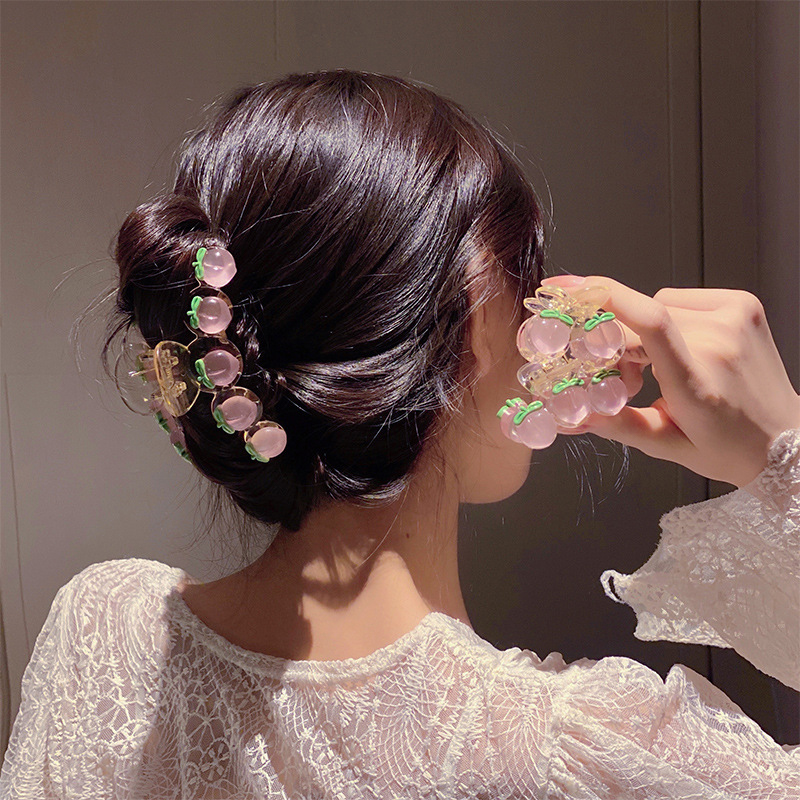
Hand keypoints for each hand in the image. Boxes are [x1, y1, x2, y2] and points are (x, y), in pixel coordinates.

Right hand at [541, 274, 799, 487]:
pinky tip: (681, 346)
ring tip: (657, 367)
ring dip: (643, 331)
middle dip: (618, 343)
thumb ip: (620, 425)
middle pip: (639, 320)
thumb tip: (574, 415)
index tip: (565, 290)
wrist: (785, 438)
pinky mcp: (742, 303)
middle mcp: (719, 342)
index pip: (650, 323)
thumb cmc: (727, 447)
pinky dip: (667, 318)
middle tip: (628, 379)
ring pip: (656, 306)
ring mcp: (735, 317)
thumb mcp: (668, 446)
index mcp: (697, 382)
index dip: (603, 298)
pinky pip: (680, 299)